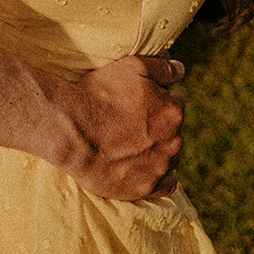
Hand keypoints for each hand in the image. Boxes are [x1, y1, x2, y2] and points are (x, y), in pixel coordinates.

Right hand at [53, 54, 184, 200]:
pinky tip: (147, 169)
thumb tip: (181, 70)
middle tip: (131, 122)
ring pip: (170, 155)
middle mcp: (173, 140)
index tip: (139, 103)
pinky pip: (166, 185)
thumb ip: (163, 68)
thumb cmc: (99, 95)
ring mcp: (160, 166)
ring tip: (132, 144)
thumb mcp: (132, 66)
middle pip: (172, 129)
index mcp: (173, 111)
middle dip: (158, 125)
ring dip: (158, 149)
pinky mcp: (146, 187)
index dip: (156, 100)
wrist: (72, 130)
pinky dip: (160, 177)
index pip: (174, 102)